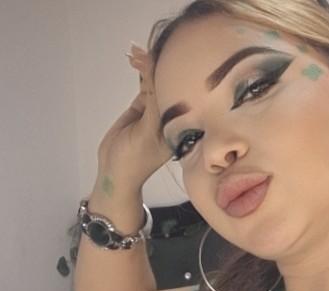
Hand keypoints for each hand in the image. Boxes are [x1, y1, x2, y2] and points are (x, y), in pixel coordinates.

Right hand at [95, 43, 173, 195]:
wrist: (114, 170)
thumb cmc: (136, 157)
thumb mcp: (147, 132)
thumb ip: (153, 104)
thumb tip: (157, 76)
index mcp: (181, 126)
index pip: (180, 96)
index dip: (171, 76)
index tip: (166, 57)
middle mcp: (172, 118)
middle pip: (168, 88)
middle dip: (158, 68)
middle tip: (147, 49)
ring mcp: (156, 113)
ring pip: (155, 86)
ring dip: (147, 69)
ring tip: (136, 52)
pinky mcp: (141, 111)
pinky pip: (144, 89)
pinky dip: (141, 76)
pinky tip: (137, 61)